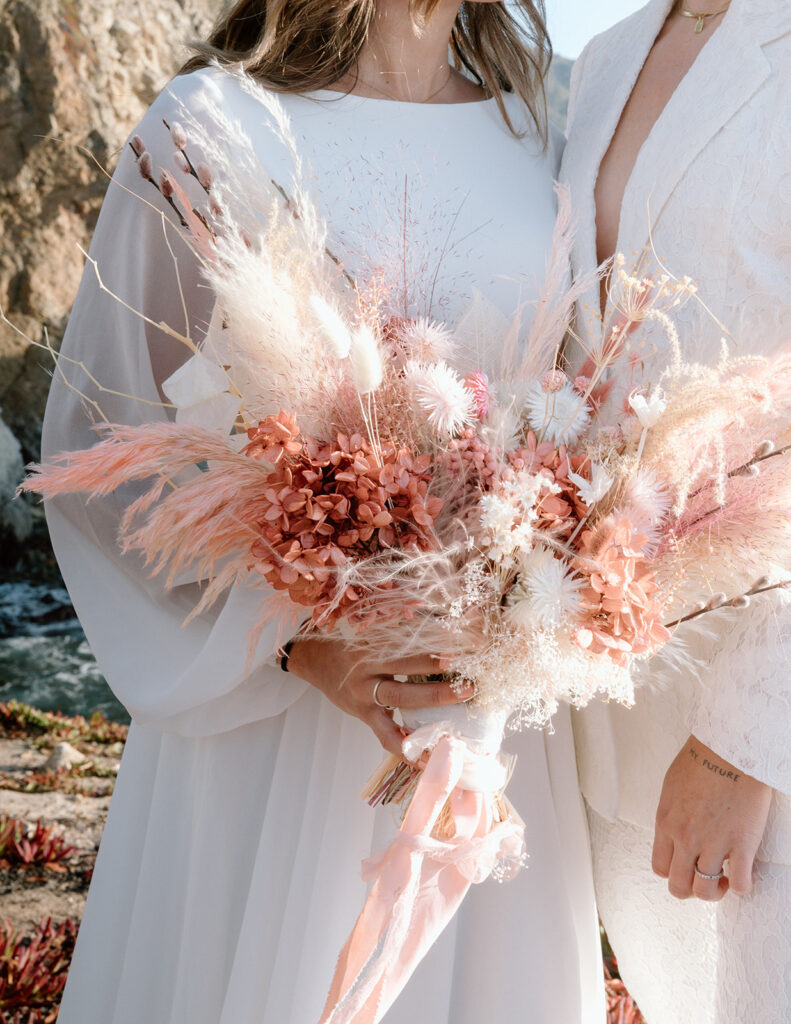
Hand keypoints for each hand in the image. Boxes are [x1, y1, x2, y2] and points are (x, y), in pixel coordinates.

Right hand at [287, 637, 472, 756]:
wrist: (315, 661)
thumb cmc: (351, 644)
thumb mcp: (371, 636)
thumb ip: (399, 637)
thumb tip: (444, 629)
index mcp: (372, 647)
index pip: (404, 648)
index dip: (429, 651)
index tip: (458, 649)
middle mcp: (367, 671)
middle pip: (404, 675)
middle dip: (437, 683)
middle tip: (467, 686)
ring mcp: (365, 696)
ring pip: (399, 704)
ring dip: (428, 716)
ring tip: (454, 726)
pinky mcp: (364, 715)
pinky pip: (385, 736)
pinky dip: (405, 749)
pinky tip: (424, 761)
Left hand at [652, 734, 771, 901]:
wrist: (730, 748)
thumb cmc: (701, 760)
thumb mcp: (672, 787)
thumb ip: (671, 814)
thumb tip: (674, 829)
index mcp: (666, 823)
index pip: (660, 867)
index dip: (673, 873)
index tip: (686, 867)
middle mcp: (685, 838)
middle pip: (679, 886)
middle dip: (691, 889)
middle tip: (705, 878)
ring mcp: (712, 843)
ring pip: (706, 891)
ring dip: (716, 892)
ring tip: (724, 879)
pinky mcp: (741, 844)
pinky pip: (740, 884)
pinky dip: (742, 886)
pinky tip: (744, 874)